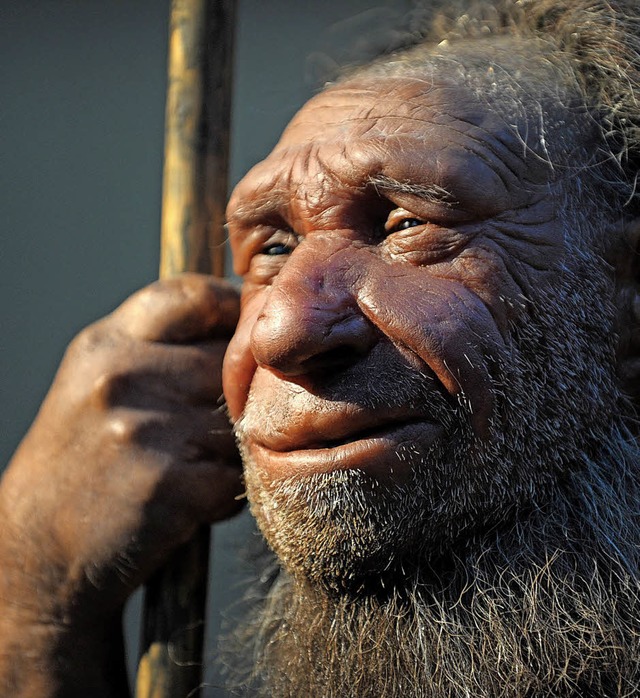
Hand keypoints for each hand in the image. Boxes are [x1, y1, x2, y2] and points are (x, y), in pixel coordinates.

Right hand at [0, 274, 242, 694]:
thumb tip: (244, 325)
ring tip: (189, 473)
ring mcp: (145, 428)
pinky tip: (189, 505)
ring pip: (240, 422)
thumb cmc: (80, 471)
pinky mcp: (171, 483)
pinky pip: (238, 475)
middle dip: (235, 397)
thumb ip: (159, 351)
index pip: (193, 296)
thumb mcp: (97, 388)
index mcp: (104, 344)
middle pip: (230, 361)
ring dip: (231, 452)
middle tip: (207, 432)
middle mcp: (122, 375)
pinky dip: (226, 495)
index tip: (244, 338)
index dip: (233, 311)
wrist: (39, 562)